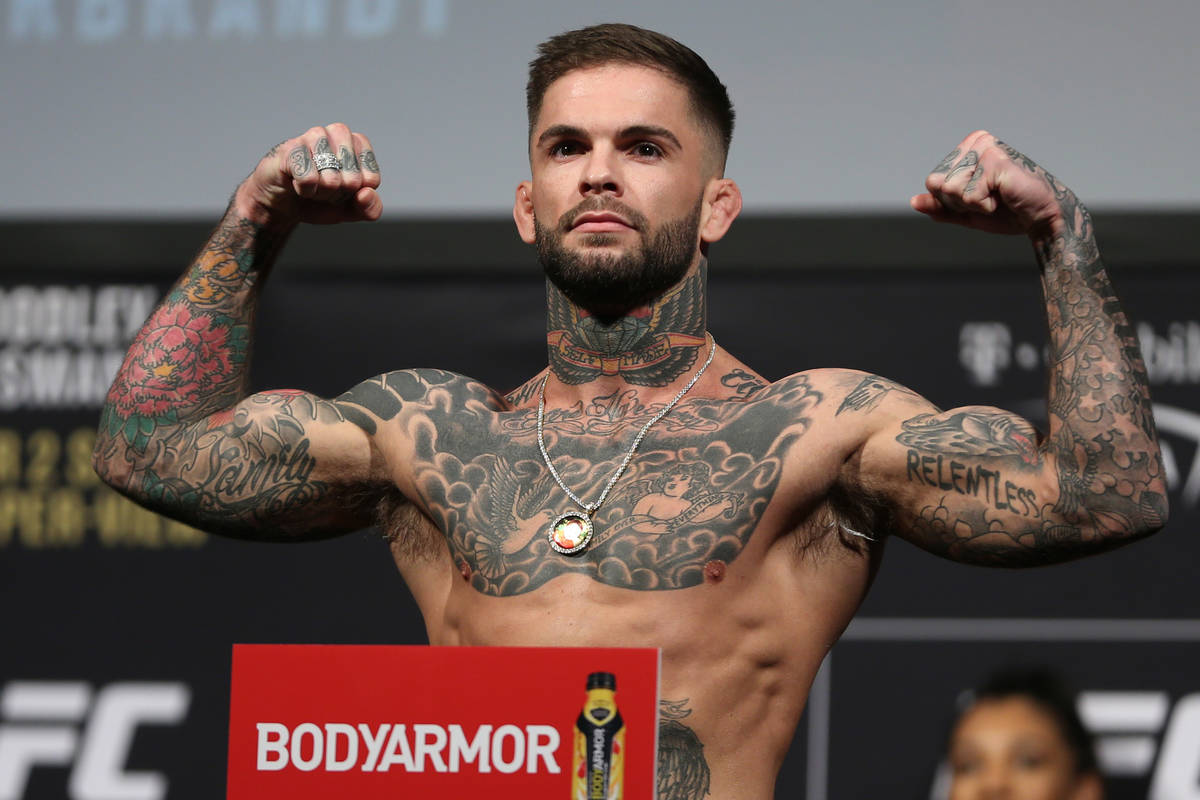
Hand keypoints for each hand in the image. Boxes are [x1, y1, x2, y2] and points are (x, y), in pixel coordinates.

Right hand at [234, 124, 382, 225]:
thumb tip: (366, 193)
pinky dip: (304, 190)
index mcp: (359, 144)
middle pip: (353, 181)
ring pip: (332, 180)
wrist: (283, 203)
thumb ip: (370, 209)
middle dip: (337, 194)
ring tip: (311, 185)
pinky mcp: (292, 147)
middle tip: (323, 187)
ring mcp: (315, 135)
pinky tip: (296, 183)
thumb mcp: (351, 210)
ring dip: (320, 193)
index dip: (355, 194)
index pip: (371, 180)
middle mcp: (340, 132)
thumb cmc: (321, 199)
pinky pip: (309, 179)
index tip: (342, 189)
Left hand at [910, 130, 1071, 238]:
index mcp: (966, 149)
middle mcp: (975, 142)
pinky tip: (1004, 195)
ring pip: (950, 189)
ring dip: (973, 203)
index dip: (951, 201)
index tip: (978, 197)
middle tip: (989, 198)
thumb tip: (914, 201)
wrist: (1040, 218)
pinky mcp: (995, 160)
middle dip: (960, 202)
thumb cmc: (1008, 212)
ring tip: (997, 195)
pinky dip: (984, 205)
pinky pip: (969, 195)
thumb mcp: (966, 212)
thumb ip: (940, 207)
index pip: (933, 182)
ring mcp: (985, 148)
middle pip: (937, 184)